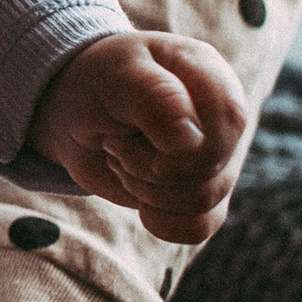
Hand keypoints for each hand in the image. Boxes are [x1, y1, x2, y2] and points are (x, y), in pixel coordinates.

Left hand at [26, 31, 246, 244]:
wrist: (74, 113)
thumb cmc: (97, 82)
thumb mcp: (115, 75)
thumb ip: (154, 96)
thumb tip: (191, 143)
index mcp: (208, 75)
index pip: (228, 118)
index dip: (180, 140)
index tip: (127, 130)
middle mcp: (221, 118)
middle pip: (211, 165)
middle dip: (148, 164)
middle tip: (114, 141)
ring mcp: (217, 158)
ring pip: (204, 199)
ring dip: (145, 187)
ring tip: (121, 158)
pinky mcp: (201, 193)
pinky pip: (199, 227)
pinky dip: (159, 218)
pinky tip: (137, 193)